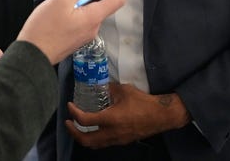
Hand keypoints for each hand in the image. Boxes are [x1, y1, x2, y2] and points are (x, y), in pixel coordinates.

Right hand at [17, 0, 125, 64]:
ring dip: (78, 5)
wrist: (32, 55)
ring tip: (59, 5)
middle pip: (100, 5)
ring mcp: (84, 36)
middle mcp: (93, 28)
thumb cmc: (44, 29)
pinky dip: (73, 14)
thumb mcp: (59, 1)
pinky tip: (56, 16)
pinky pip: (80, 22)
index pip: (117, 0)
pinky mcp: (75, 40)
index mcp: (93, 17)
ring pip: (88, 13)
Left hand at [65, 83, 190, 148]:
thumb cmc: (143, 102)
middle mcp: (111, 133)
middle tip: (68, 122)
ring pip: (94, 144)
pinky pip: (103, 143)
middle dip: (73, 132)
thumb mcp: (123, 90)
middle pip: (85, 140)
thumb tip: (100, 85)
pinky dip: (94, 138)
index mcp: (110, 119)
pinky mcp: (122, 141)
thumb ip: (109, 89)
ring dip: (83, 137)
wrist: (161, 116)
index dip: (74, 113)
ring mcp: (117, 140)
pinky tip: (94, 128)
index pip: (85, 120)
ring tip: (78, 127)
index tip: (70, 105)